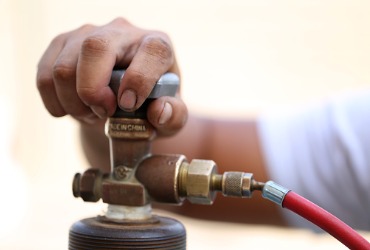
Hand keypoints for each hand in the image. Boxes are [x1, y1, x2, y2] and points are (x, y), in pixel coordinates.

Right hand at [37, 17, 186, 135]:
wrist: (124, 97)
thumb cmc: (151, 104)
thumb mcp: (171, 116)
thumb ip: (174, 116)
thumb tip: (159, 111)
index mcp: (157, 45)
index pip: (152, 50)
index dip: (139, 80)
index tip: (130, 106)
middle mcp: (122, 32)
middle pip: (94, 49)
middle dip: (93, 92)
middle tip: (104, 113)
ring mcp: (87, 34)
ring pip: (63, 68)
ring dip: (75, 104)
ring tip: (93, 114)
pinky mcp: (63, 45)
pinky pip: (44, 76)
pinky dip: (56, 104)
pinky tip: (74, 110)